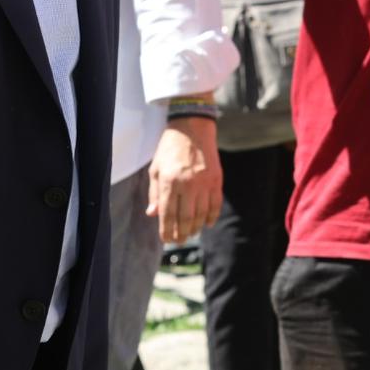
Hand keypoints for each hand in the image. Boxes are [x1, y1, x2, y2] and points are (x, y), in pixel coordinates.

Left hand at [147, 115, 221, 244]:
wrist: (192, 129)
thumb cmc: (170, 149)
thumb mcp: (156, 169)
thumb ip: (155, 193)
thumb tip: (152, 214)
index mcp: (169, 181)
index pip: (167, 214)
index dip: (166, 230)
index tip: (166, 239)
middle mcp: (188, 184)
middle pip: (186, 219)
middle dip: (182, 234)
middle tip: (179, 241)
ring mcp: (204, 183)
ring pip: (201, 215)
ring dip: (196, 228)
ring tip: (191, 234)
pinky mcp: (216, 180)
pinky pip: (215, 205)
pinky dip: (211, 217)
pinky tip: (207, 224)